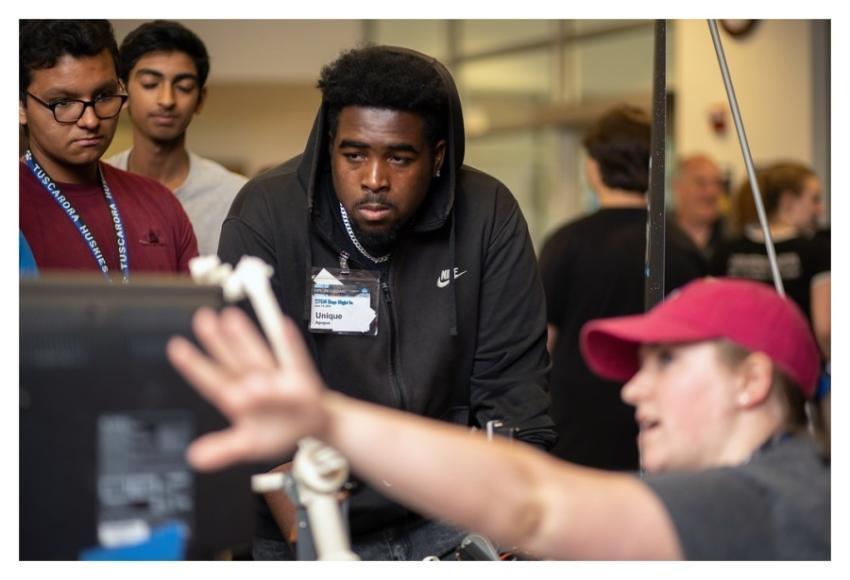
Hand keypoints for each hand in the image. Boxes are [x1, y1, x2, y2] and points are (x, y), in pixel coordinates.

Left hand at [166, 307, 328, 470]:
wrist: (314, 425)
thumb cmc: (279, 430)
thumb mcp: (249, 445)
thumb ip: (223, 450)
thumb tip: (194, 457)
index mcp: (239, 398)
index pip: (213, 380)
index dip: (194, 365)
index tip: (176, 347)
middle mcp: (256, 382)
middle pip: (233, 360)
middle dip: (218, 341)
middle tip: (202, 319)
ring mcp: (278, 379)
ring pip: (258, 356)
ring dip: (246, 338)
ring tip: (231, 319)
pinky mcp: (302, 381)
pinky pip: (295, 361)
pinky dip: (291, 345)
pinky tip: (283, 328)